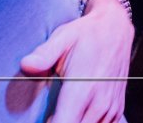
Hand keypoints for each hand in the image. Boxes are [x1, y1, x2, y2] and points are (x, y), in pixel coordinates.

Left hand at [20, 0, 132, 122]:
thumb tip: (26, 65)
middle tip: (48, 113)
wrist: (116, 29)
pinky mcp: (116, 111)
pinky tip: (76, 113)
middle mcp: (99, 103)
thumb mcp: (63, 37)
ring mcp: (110, 109)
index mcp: (82, 88)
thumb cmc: (87, 34)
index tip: (42, 118)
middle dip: (57, 122)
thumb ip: (44, 54)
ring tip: (60, 113)